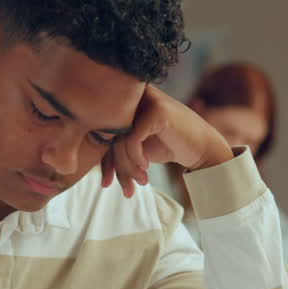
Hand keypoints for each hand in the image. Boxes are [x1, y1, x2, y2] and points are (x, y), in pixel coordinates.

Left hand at [101, 84, 234, 196]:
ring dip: (128, 168)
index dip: (103, 161)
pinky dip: (136, 159)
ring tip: (140, 183)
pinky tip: (146, 169)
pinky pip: (132, 139)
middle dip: (115, 168)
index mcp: (125, 104)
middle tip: (125, 190)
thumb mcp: (136, 146)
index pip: (103, 133)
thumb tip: (86, 159)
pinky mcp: (157, 111)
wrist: (202, 147)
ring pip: (120, 140)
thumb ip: (114, 146)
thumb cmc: (168, 145)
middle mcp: (133, 98)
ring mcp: (146, 101)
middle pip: (110, 137)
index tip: (105, 184)